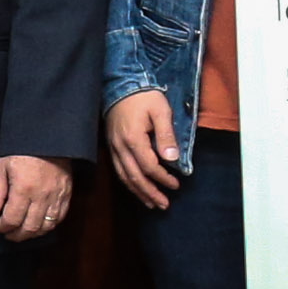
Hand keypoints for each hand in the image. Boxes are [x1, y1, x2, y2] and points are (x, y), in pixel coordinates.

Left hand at [0, 154, 72, 243]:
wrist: (48, 138)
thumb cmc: (21, 150)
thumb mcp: (1, 167)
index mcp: (23, 189)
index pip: (11, 219)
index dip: (1, 227)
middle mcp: (42, 196)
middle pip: (29, 228)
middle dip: (15, 235)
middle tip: (6, 233)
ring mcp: (56, 196)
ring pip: (46, 227)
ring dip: (32, 234)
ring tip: (21, 232)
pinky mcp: (66, 194)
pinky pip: (59, 218)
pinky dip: (48, 226)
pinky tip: (38, 225)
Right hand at [104, 89, 180, 211]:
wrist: (119, 84)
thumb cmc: (144, 97)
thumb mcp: (160, 111)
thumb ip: (166, 136)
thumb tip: (172, 159)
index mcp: (134, 139)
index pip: (149, 167)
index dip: (163, 179)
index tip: (176, 185)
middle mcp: (121, 147)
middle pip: (135, 177)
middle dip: (150, 193)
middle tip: (164, 205)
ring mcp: (114, 147)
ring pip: (124, 177)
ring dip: (139, 192)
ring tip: (151, 203)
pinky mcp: (111, 145)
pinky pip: (118, 170)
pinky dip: (128, 183)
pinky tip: (136, 188)